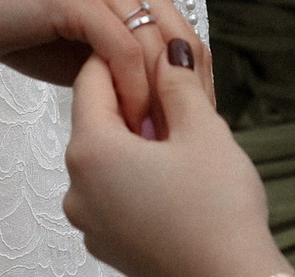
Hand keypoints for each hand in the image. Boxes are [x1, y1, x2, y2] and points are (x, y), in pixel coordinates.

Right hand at [0, 0, 209, 134]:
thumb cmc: (31, 35)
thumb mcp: (91, 58)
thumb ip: (128, 71)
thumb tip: (168, 116)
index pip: (188, 44)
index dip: (194, 94)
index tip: (184, 141)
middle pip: (181, 46)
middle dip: (182, 102)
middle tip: (173, 150)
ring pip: (156, 49)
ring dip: (157, 102)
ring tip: (149, 144)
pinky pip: (123, 48)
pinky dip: (129, 89)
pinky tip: (123, 122)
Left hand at [65, 51, 292, 276]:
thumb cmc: (217, 218)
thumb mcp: (203, 130)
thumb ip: (178, 84)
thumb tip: (168, 57)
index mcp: (91, 153)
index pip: (92, 79)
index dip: (123, 56)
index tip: (149, 50)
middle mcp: (78, 190)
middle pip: (98, 121)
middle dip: (135, 102)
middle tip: (177, 96)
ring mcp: (91, 223)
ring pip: (107, 159)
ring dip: (138, 142)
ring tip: (183, 142)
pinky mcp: (109, 243)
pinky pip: (114, 193)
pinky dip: (137, 177)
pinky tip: (176, 179)